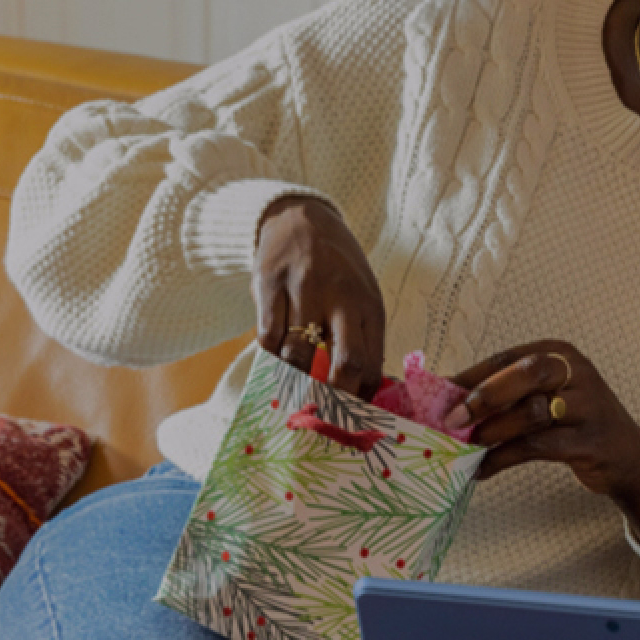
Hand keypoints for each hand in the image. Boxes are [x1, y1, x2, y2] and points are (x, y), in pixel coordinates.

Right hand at [253, 196, 387, 400]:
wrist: (300, 218)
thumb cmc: (338, 269)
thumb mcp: (363, 295)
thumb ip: (364, 339)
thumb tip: (367, 394)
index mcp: (370, 304)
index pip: (372, 363)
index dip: (362, 399)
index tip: (351, 421)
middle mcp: (341, 296)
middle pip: (345, 363)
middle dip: (335, 400)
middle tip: (322, 419)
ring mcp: (304, 289)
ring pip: (298, 355)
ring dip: (294, 383)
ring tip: (292, 396)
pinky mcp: (269, 284)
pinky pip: (267, 337)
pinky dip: (269, 359)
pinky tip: (272, 367)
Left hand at [452, 341, 639, 544]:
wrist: (629, 457)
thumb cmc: (576, 423)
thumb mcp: (548, 397)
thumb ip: (507, 395)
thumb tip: (447, 401)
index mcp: (561, 353)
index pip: (508, 357)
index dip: (471, 375)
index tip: (438, 395)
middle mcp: (577, 372)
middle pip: (528, 373)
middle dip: (485, 395)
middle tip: (453, 420)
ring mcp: (588, 406)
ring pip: (534, 411)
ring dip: (494, 431)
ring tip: (468, 448)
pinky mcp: (590, 441)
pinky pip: (539, 447)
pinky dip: (504, 458)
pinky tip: (483, 469)